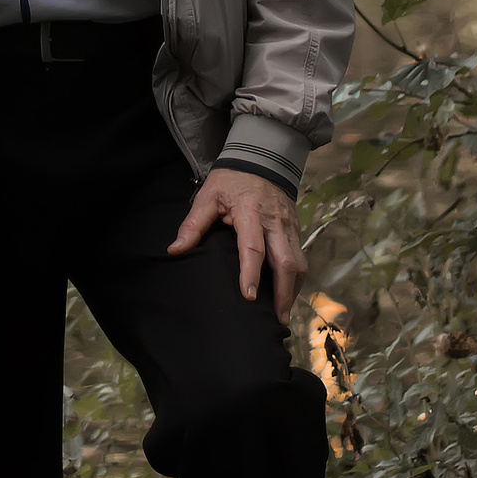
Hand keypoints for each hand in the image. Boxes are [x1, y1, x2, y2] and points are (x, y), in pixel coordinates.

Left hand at [168, 168, 306, 319]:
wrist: (262, 158)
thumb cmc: (231, 179)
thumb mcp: (208, 196)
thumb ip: (193, 224)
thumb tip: (175, 250)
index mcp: (250, 212)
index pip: (253, 248)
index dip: (251, 274)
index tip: (248, 296)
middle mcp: (274, 222)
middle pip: (286, 262)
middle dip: (283, 293)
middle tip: (277, 319)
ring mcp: (288, 226)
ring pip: (298, 263)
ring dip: (293, 290)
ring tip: (283, 314)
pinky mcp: (296, 229)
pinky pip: (301, 258)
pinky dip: (296, 279)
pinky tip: (288, 294)